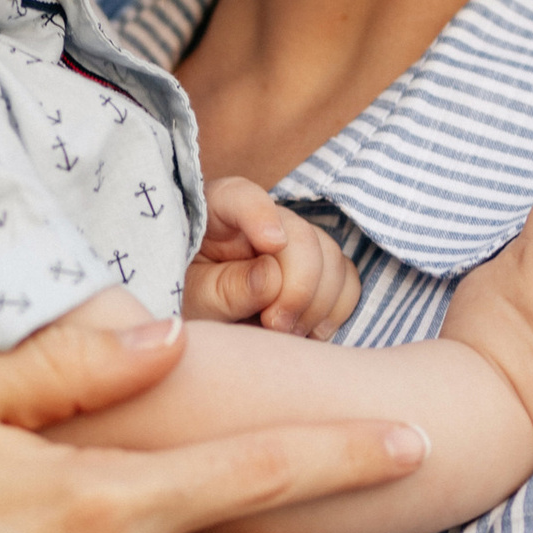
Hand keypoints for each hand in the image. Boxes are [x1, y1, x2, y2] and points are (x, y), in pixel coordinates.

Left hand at [183, 180, 361, 338]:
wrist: (199, 329)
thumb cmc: (186, 304)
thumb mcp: (195, 300)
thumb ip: (227, 288)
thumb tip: (271, 277)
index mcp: (216, 213)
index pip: (242, 197)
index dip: (262, 215)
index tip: (273, 243)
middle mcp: (261, 221)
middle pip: (301, 236)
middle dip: (298, 287)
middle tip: (276, 325)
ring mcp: (294, 243)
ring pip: (331, 258)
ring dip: (317, 303)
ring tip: (288, 334)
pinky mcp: (318, 269)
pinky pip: (346, 279)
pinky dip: (336, 308)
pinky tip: (311, 332)